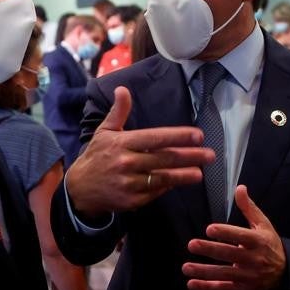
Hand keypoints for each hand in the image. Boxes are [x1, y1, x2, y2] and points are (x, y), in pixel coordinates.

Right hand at [67, 86, 213, 216]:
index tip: (198, 136)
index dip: (178, 137)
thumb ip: (118, 112)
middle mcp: (126, 162)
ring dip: (184, 176)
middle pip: (164, 159)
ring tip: (200, 172)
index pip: (155, 138)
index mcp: (122, 143)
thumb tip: (122, 89)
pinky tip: (180, 182)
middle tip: (209, 155)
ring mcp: (129, 183)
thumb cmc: (97, 156)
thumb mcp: (104, 131)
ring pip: (162, 178)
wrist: (79, 189)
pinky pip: (154, 193)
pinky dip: (168, 187)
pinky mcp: (131, 200)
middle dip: (190, 156)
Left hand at [183, 185, 286, 289]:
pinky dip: (207, 287)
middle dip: (210, 250)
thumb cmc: (270, 244)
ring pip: (224, 273)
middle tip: (192, 245)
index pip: (241, 236)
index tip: (210, 229)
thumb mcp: (264, 224)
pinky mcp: (243, 289)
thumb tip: (239, 187)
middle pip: (229, 254)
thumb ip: (249, 207)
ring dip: (203, 271)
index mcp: (259, 241)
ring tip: (186, 267)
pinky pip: (223, 288)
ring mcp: (248, 276)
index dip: (225, 233)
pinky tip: (191, 284)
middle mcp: (254, 259)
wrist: (286, 272)